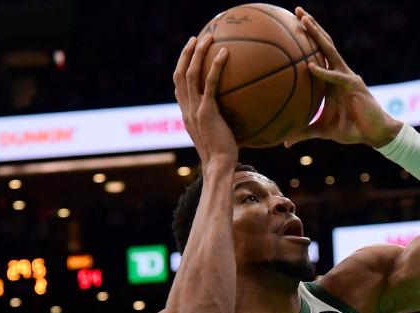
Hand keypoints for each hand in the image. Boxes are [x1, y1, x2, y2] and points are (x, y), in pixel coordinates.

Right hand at [173, 34, 237, 164]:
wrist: (219, 167)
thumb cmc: (224, 157)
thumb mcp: (219, 137)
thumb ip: (222, 123)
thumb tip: (240, 117)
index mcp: (187, 115)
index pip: (179, 88)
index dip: (181, 69)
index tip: (189, 57)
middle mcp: (187, 109)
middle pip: (179, 75)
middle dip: (185, 54)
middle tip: (195, 39)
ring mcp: (195, 109)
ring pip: (190, 74)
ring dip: (197, 53)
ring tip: (208, 38)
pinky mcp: (207, 111)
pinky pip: (210, 83)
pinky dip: (215, 65)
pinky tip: (225, 53)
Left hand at [284, 7, 402, 147]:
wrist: (375, 135)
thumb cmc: (350, 130)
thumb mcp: (322, 130)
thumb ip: (304, 132)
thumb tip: (285, 142)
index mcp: (330, 80)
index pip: (317, 54)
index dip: (307, 39)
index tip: (291, 25)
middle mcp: (338, 73)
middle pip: (323, 44)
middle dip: (311, 26)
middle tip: (297, 10)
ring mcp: (347, 77)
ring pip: (330, 51)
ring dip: (317, 35)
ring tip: (305, 21)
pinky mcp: (354, 86)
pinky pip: (335, 78)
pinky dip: (323, 73)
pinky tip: (309, 67)